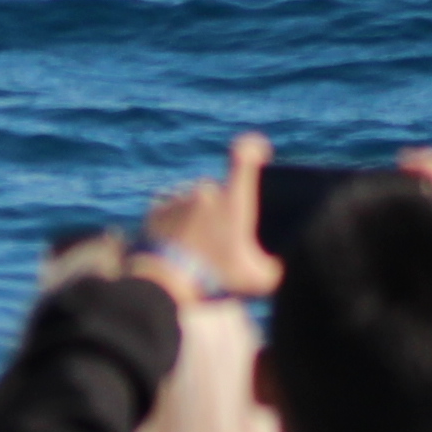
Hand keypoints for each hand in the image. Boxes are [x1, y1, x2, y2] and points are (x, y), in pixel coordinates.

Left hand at [143, 133, 280, 301]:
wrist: (166, 283)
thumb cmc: (216, 278)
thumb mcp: (256, 280)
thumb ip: (271, 268)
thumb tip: (273, 266)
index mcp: (233, 199)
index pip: (244, 157)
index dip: (252, 149)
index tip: (257, 149)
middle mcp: (206, 191)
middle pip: (217, 195)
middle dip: (219, 214)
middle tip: (217, 247)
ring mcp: (179, 198)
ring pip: (192, 204)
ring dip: (195, 221)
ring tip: (195, 253)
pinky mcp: (157, 210)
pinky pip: (170, 213)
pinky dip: (174, 227)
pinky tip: (176, 251)